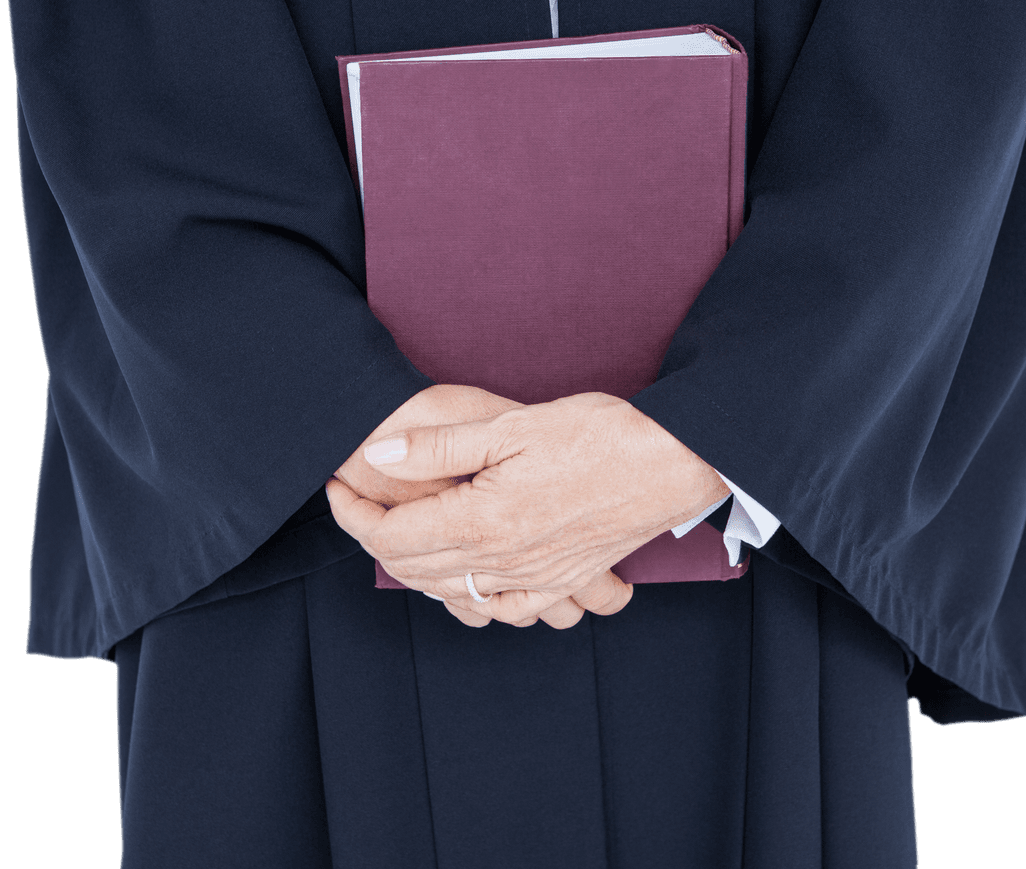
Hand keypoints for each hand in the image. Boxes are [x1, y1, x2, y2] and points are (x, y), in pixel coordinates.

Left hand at [330, 384, 616, 628]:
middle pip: (413, 569)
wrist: (673, 461)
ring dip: (414, 569)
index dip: (352, 514)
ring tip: (400, 533)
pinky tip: (466, 580)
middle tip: (361, 504)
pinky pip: (505, 612)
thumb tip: (377, 456)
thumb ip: (436, 446)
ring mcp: (535, 580)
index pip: (391, 537)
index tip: (338, 487)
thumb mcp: (509, 426)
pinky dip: (471, 600)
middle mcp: (503, 562)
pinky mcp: (563, 582)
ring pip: (451, 594)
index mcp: (483, 522)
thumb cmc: (599, 435)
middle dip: (373, 539)